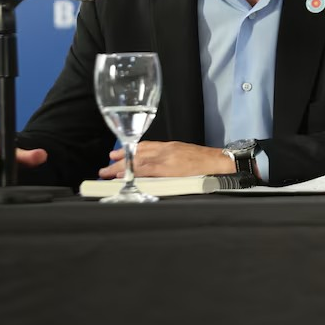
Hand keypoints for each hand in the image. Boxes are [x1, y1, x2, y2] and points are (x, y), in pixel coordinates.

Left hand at [99, 141, 231, 179]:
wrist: (218, 162)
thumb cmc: (205, 162)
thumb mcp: (184, 155)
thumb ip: (170, 158)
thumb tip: (157, 167)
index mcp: (169, 147)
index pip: (144, 147)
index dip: (128, 151)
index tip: (116, 155)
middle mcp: (165, 150)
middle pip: (137, 154)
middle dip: (120, 161)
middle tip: (105, 167)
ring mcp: (166, 159)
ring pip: (138, 162)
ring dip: (121, 168)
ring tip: (108, 173)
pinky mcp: (169, 169)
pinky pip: (147, 171)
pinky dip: (134, 173)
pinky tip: (124, 177)